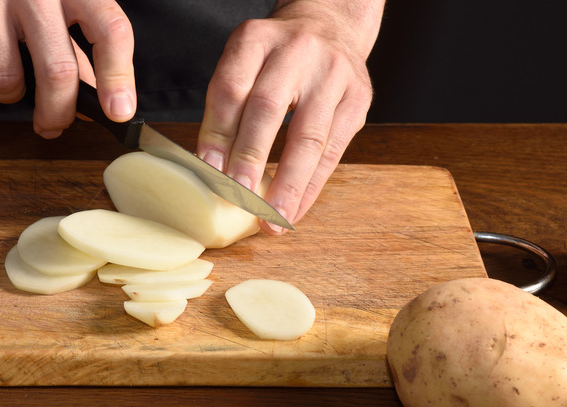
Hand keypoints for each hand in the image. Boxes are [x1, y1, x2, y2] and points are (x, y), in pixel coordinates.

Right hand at [0, 0, 135, 137]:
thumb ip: (78, 51)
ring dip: (10, 94)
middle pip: (58, 71)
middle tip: (55, 124)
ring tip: (6, 70)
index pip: (110, 31)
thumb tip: (102, 102)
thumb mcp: (56, 8)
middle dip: (58, 112)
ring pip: (8, 82)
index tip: (119, 112)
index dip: (118, 77)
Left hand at [196, 0, 384, 233]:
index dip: (218, 132)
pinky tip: (295, 210)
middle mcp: (297, 51)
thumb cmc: (277, 58)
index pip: (231, 87)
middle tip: (238, 198)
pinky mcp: (358, 99)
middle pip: (269, 109)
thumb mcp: (246, 63)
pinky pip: (333, 151)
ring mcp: (333, 74)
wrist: (331, 27)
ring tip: (272, 220)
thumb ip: (228, 106)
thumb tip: (213, 167)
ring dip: (287, 184)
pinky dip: (311, 186)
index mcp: (257, 39)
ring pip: (308, 136)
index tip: (209, 170)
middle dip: (251, 158)